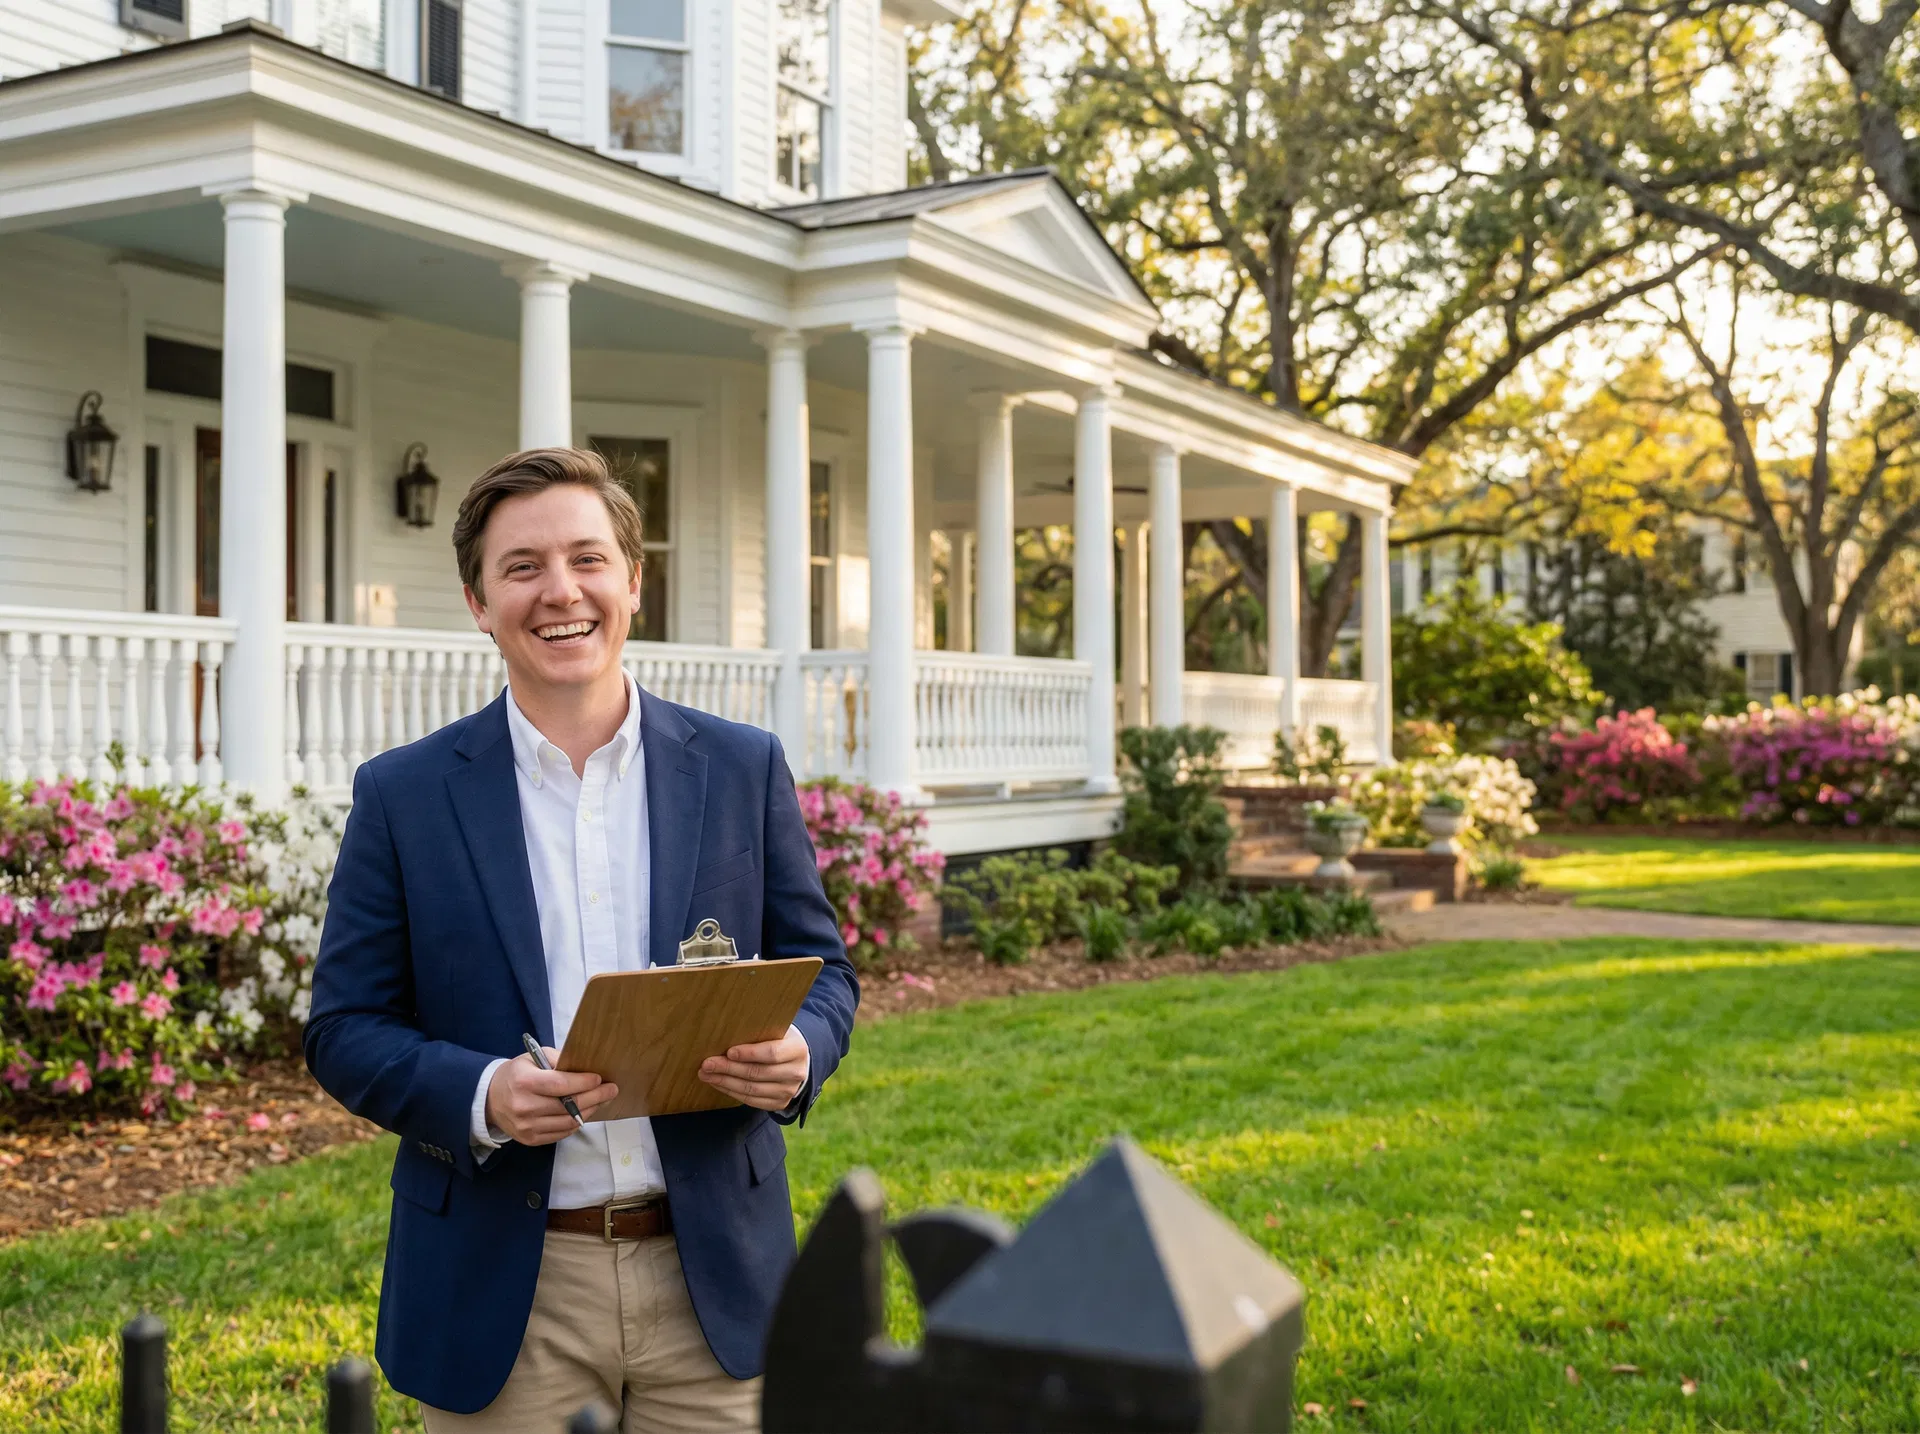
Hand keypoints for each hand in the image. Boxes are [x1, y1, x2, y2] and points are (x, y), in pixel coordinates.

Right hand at [485, 1048, 618, 1146]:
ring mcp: (527, 1127)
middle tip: (611, 1090)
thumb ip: (557, 1060)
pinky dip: (576, 1123)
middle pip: (569, 1106)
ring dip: (589, 1111)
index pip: (561, 1085)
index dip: (584, 1082)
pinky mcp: (530, 1139)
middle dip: (595, 1097)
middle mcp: (524, 1107)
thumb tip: (584, 1067)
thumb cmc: (516, 1074)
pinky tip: (584, 1112)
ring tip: (601, 1100)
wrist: (490, 1099)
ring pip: (569, 1122)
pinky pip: (561, 1133)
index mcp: (524, 1082)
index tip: (600, 1078)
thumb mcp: (533, 1058)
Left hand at [698, 1025, 809, 1110]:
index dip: (749, 1053)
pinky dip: (731, 1092)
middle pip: (758, 1073)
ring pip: (752, 1089)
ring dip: (725, 1082)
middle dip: (729, 1069)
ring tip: (706, 1074)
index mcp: (797, 1049)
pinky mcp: (779, 1104)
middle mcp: (796, 1073)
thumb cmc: (779, 1040)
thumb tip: (726, 1033)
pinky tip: (718, 1083)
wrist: (796, 1061)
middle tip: (707, 1064)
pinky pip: (751, 1100)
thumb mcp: (776, 1031)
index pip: (772, 1053)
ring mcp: (788, 1091)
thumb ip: (758, 1032)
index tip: (729, 1052)